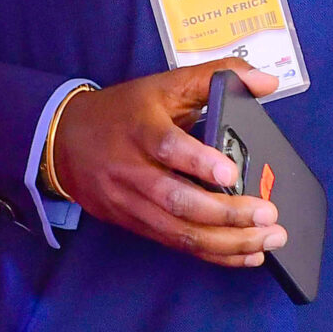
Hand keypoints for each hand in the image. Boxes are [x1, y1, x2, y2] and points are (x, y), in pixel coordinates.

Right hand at [48, 59, 288, 267]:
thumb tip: (267, 81)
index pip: (166, 146)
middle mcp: (132, 170)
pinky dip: (213, 254)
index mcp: (140, 128)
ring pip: (179, 231)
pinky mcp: (134, 225)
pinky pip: (175, 244)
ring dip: (227, 242)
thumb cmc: (123, 111)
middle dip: (226, 214)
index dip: (197, 162)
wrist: (64, 142)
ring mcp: (131, 203)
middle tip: (269, 215)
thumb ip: (215, 75)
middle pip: (177, 200)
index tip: (230, 173)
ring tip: (267, 241)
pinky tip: (245, 256)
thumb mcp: (165, 84)